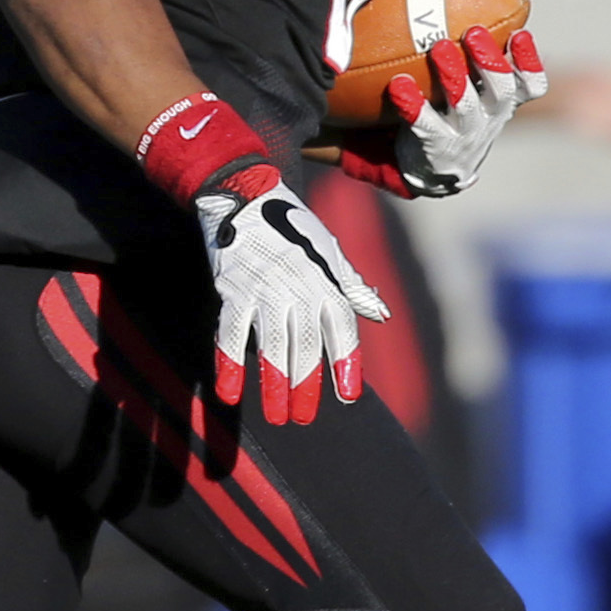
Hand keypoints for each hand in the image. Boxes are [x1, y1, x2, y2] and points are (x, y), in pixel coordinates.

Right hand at [194, 170, 389, 424]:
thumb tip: (381, 314)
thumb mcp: (329, 249)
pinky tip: (229, 392)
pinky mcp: (231, 288)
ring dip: (273, 384)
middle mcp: (298, 285)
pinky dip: (229, 362)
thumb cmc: (291, 224)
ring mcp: (263, 287)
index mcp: (325, 278)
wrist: (244, 192)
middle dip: (305, 384)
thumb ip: (352, 285)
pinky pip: (229, 332)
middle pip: (305, 344)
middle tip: (303, 418)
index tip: (347, 395)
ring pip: (271, 344)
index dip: (345, 362)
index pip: (341, 327)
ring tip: (276, 416)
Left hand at [338, 28, 548, 198]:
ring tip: (439, 49)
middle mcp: (489, 119)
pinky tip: (398, 86)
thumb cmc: (451, 114)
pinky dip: (412, 106)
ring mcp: (464, 136)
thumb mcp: (469, 88)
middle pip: (500, 90)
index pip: (531, 85)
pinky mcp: (435, 149)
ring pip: (466, 106)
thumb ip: (470, 56)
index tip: (522, 33)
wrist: (431, 169)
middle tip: (473, 32)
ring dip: (453, 76)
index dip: (530, 62)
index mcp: (502, 103)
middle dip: (489, 60)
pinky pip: (424, 126)